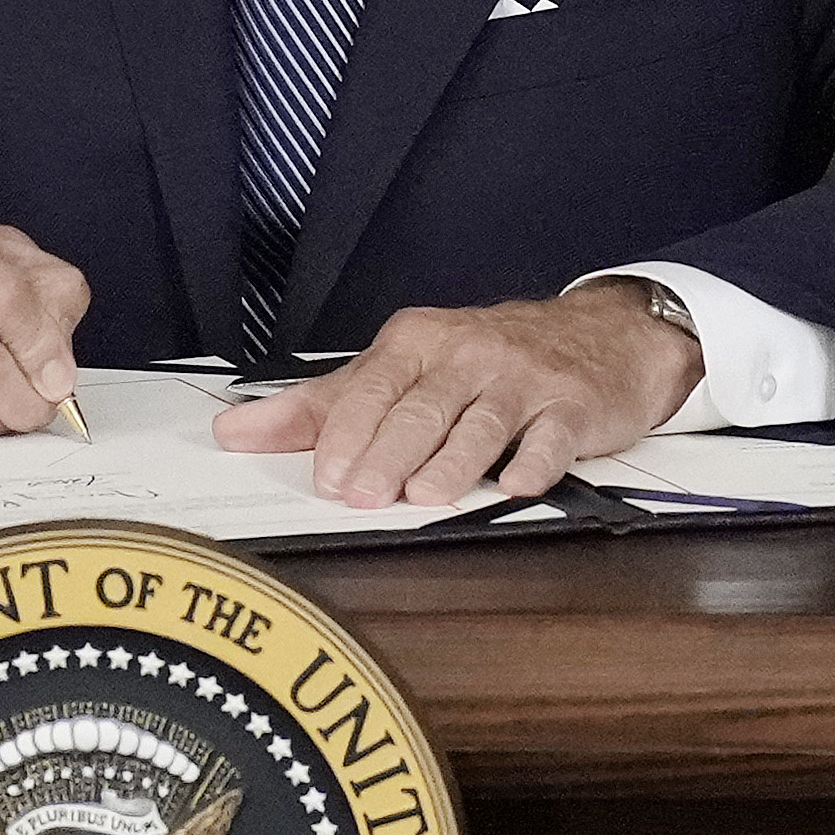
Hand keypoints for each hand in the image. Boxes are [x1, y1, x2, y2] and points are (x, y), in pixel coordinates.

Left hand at [217, 283, 705, 507]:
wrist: (600, 337)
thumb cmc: (485, 362)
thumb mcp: (402, 370)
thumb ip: (321, 405)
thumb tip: (233, 431)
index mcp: (418, 342)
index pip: (373, 386)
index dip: (347, 433)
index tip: (326, 478)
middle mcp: (468, 355)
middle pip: (421, 409)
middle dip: (388, 454)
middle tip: (361, 497)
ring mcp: (522, 381)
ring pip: (480, 424)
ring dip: (452, 463)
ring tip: (424, 497)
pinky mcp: (571, 408)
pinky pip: (550, 438)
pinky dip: (533, 462)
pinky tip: (515, 484)